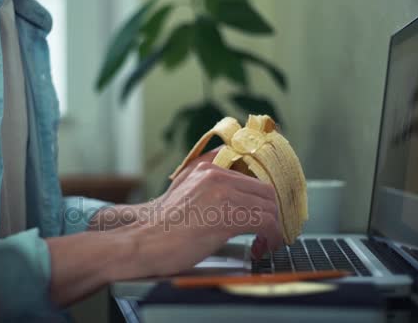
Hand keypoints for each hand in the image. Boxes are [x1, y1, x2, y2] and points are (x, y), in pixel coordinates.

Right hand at [47, 148, 280, 305]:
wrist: (143, 241)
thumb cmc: (162, 226)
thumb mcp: (184, 192)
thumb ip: (208, 185)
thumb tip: (236, 195)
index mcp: (208, 169)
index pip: (252, 177)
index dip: (265, 200)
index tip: (268, 215)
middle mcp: (216, 175)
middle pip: (265, 191)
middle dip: (274, 214)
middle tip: (271, 233)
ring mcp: (222, 193)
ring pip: (269, 207)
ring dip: (274, 229)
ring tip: (266, 244)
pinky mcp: (226, 216)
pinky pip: (265, 223)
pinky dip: (271, 238)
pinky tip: (260, 249)